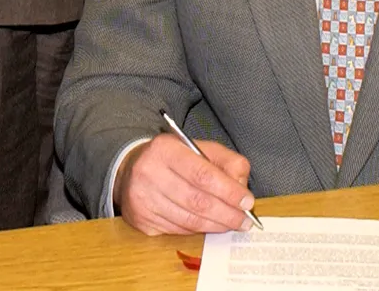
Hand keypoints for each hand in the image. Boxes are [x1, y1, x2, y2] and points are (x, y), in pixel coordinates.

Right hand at [115, 133, 254, 235]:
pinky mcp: (141, 221)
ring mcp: (143, 200)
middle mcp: (150, 174)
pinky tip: (210, 225)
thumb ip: (225, 161)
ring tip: (233, 224)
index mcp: (166, 149)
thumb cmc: (173, 158)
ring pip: (188, 219)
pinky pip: (177, 230)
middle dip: (226, 213)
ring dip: (215, 225)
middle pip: (196, 200)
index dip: (228, 190)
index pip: (202, 174)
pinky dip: (198, 229)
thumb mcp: (199, 147)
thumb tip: (241, 186)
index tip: (247, 201)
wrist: (130, 170)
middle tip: (245, 220)